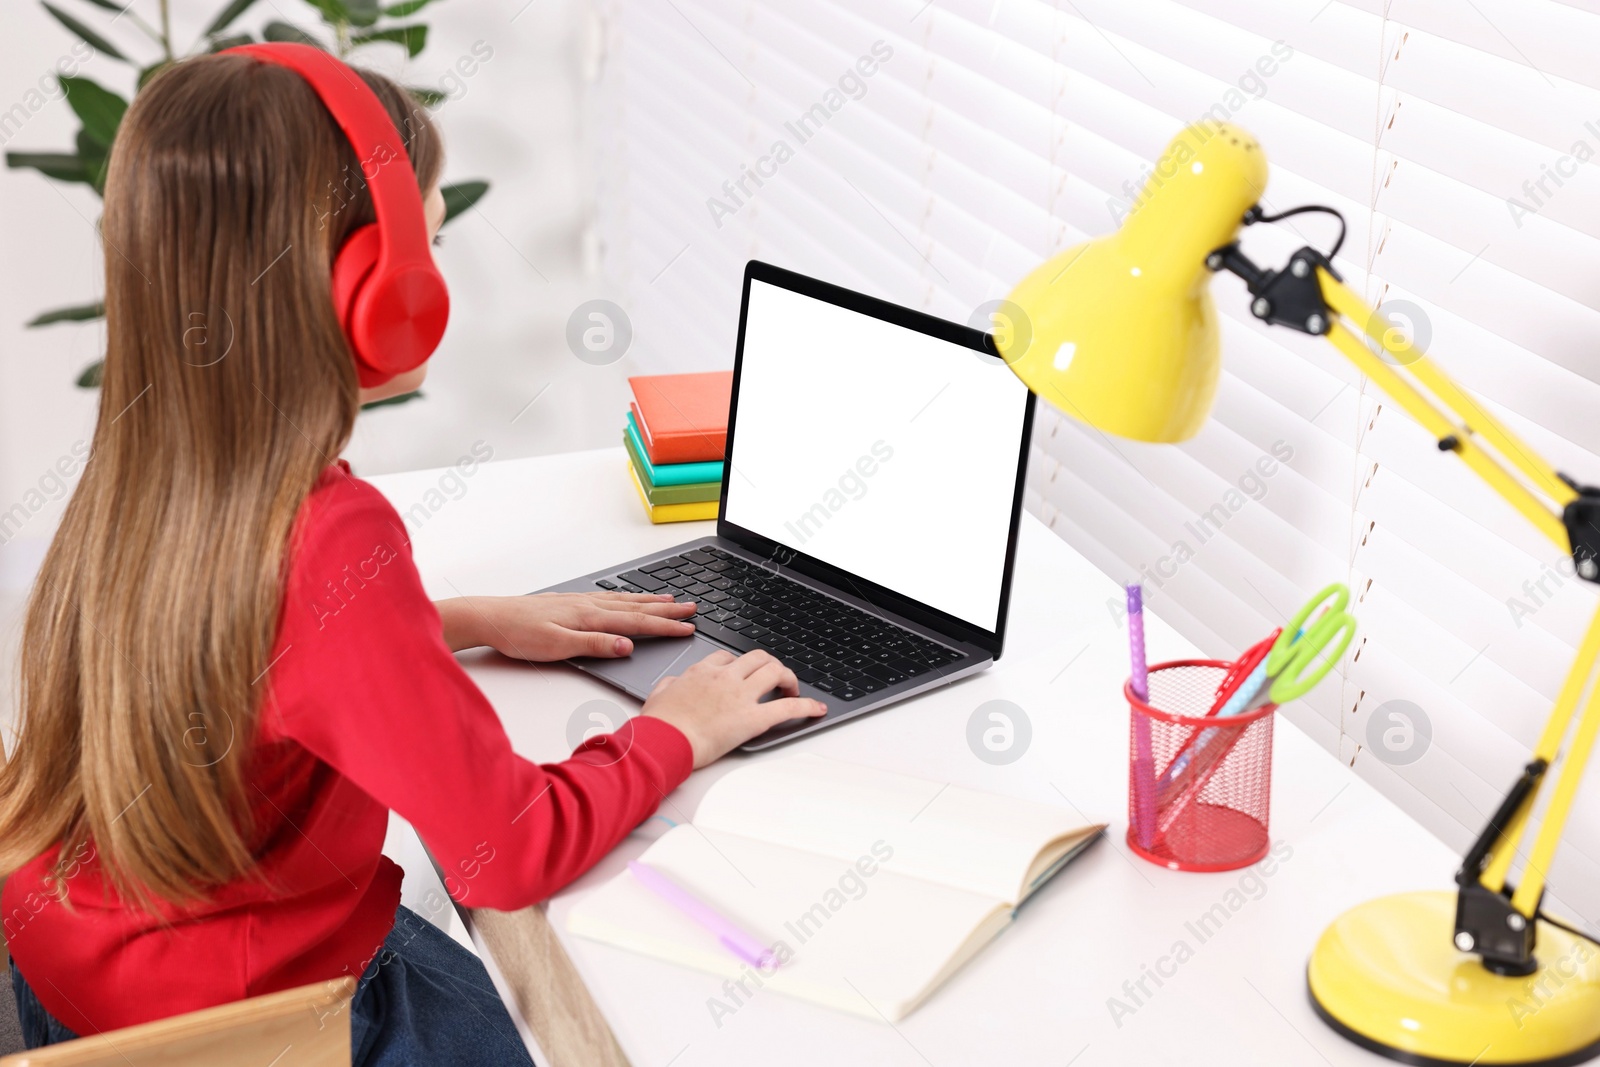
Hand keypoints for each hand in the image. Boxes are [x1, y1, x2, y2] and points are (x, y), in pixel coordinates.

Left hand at [435, 591, 697, 660]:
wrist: (491, 617)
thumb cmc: (519, 634)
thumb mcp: (557, 647)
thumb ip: (594, 645)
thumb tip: (627, 646)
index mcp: (590, 618)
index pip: (636, 623)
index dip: (664, 627)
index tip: (687, 628)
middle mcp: (589, 606)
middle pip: (637, 607)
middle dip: (667, 609)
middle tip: (691, 608)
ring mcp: (581, 602)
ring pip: (625, 600)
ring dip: (650, 599)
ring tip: (671, 598)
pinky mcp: (571, 602)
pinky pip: (610, 598)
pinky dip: (628, 596)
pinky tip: (629, 597)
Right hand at [642, 649, 826, 766]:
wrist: (664, 741)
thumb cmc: (659, 724)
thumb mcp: (658, 695)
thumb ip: (669, 684)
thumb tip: (673, 683)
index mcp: (702, 672)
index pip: (729, 658)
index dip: (741, 665)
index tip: (745, 674)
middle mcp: (725, 677)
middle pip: (758, 657)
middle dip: (770, 665)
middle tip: (775, 679)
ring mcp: (741, 695)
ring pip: (775, 671)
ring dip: (788, 678)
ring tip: (793, 689)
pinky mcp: (753, 718)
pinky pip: (788, 707)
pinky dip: (807, 706)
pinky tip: (816, 709)